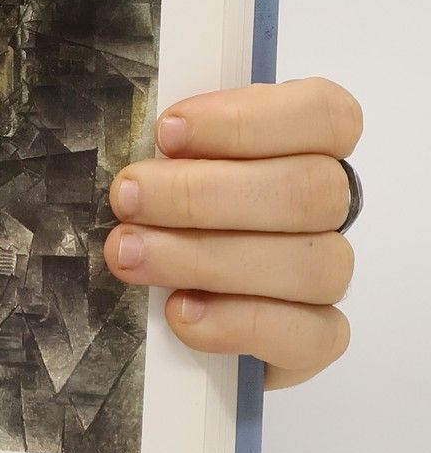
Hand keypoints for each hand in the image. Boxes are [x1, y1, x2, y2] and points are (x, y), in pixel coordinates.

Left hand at [105, 77, 360, 389]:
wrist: (146, 297)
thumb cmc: (149, 207)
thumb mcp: (150, 159)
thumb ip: (164, 141)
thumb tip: (138, 125)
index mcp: (303, 145)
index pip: (324, 114)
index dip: (248, 120)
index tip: (167, 132)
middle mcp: (326, 207)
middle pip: (310, 192)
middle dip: (203, 195)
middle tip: (125, 199)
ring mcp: (325, 273)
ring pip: (311, 265)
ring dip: (207, 259)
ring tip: (128, 255)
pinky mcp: (313, 338)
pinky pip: (311, 337)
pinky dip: (239, 324)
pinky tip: (179, 312)